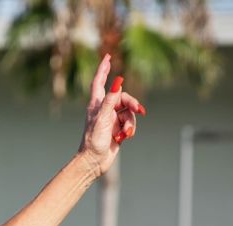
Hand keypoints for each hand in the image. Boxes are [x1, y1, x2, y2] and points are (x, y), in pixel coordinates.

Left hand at [78, 54, 144, 176]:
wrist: (94, 161)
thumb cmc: (93, 141)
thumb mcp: (102, 119)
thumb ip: (110, 101)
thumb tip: (118, 83)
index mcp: (96, 105)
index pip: (99, 82)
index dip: (103, 69)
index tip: (108, 57)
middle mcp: (104, 109)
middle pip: (123, 97)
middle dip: (132, 103)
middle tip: (139, 110)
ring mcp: (111, 119)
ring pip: (129, 112)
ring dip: (130, 122)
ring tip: (125, 133)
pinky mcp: (118, 128)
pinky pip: (130, 122)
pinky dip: (130, 129)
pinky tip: (124, 138)